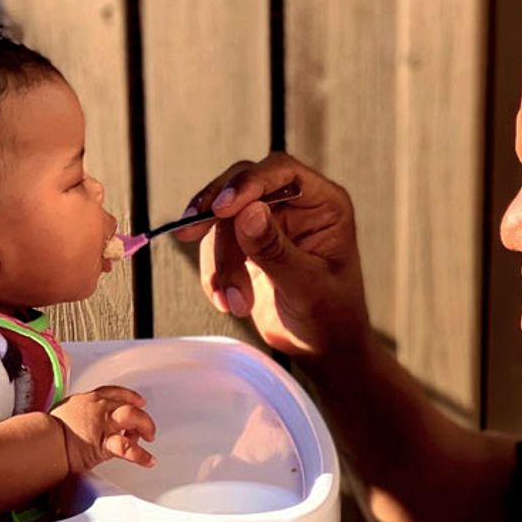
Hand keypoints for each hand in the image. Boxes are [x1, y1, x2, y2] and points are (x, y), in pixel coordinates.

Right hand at [50, 386, 154, 473]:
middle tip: (146, 425)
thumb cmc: (46, 431)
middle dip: (141, 414)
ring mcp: (104, 424)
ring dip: (145, 427)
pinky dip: (141, 455)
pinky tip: (149, 460)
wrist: (44, 441)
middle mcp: (99, 408)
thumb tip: (71, 424)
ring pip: (134, 418)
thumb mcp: (61, 413)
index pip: (114, 393)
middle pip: (129, 405)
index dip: (129, 397)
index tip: (136, 401)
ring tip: (150, 437)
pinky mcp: (106, 443)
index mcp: (87, 400)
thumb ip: (73, 415)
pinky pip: (129, 448)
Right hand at [175, 152, 369, 357]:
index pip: (281, 171)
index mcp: (323, 203)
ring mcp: (268, 224)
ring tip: (235, 302)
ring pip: (221, 221)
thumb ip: (276, 250)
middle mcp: (295, 205)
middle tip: (189, 233)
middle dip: (217, 218)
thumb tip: (247, 212)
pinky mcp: (245, 246)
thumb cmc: (331, 319)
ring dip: (220, 263)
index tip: (220, 208)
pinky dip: (213, 274)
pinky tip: (228, 301)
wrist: (322, 350)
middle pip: (241, 187)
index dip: (248, 183)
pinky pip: (214, 245)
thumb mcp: (307, 287)